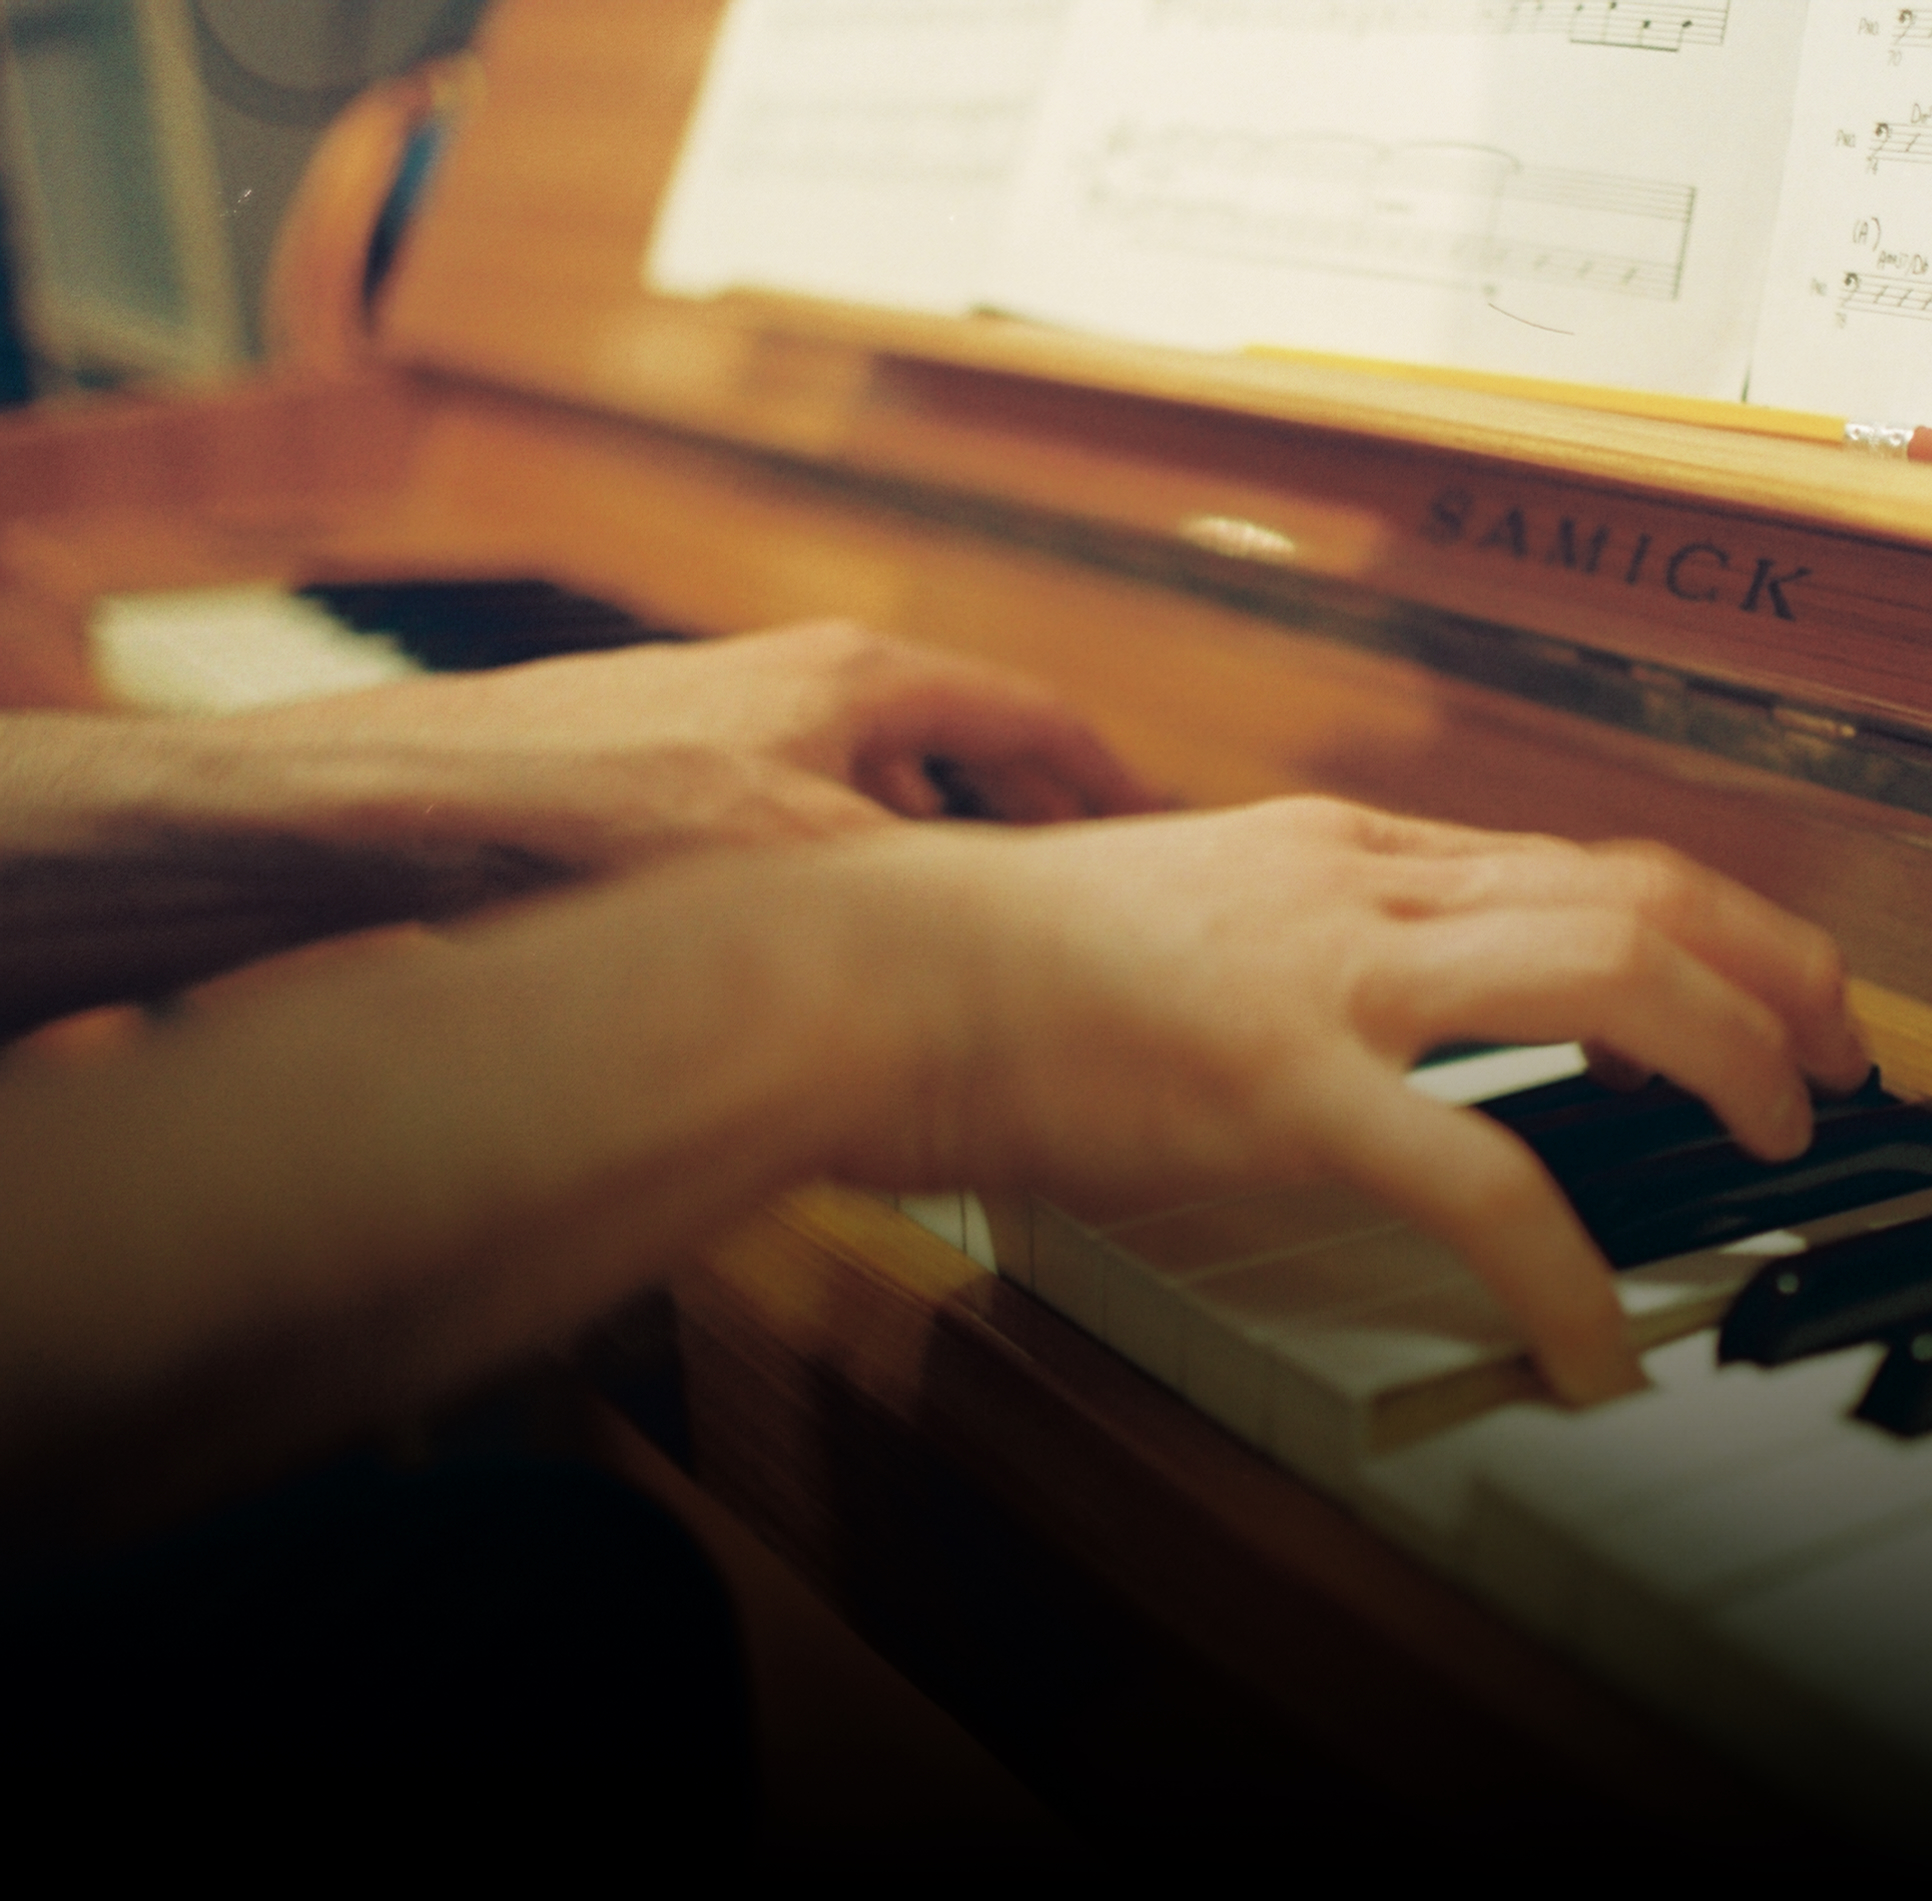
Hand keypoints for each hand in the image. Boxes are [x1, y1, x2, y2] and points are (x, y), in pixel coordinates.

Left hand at [231, 619, 1165, 867]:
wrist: (424, 800)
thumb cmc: (606, 813)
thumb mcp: (814, 867)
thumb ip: (941, 892)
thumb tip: (1046, 939)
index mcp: (870, 678)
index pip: (1036, 714)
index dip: (1110, 777)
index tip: (1161, 823)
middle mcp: (811, 675)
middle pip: (968, 736)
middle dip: (1036, 803)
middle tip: (1092, 869)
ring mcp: (742, 710)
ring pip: (888, 767)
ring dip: (947, 826)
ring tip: (982, 900)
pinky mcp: (678, 753)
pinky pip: (817, 791)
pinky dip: (863, 839)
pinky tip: (843, 909)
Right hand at [821, 798, 1873, 1400]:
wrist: (856, 972)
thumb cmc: (986, 962)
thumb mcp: (1174, 917)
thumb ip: (1284, 945)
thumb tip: (1359, 1010)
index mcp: (1337, 849)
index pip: (1574, 855)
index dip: (1706, 918)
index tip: (1767, 984)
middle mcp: (1359, 881)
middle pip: (1636, 886)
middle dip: (1778, 968)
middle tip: (1843, 1054)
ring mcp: (1327, 972)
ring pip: (1606, 973)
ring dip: (1729, 1056)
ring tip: (1781, 1141)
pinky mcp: (1278, 1085)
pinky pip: (1477, 1174)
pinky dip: (1566, 1270)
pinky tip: (1598, 1357)